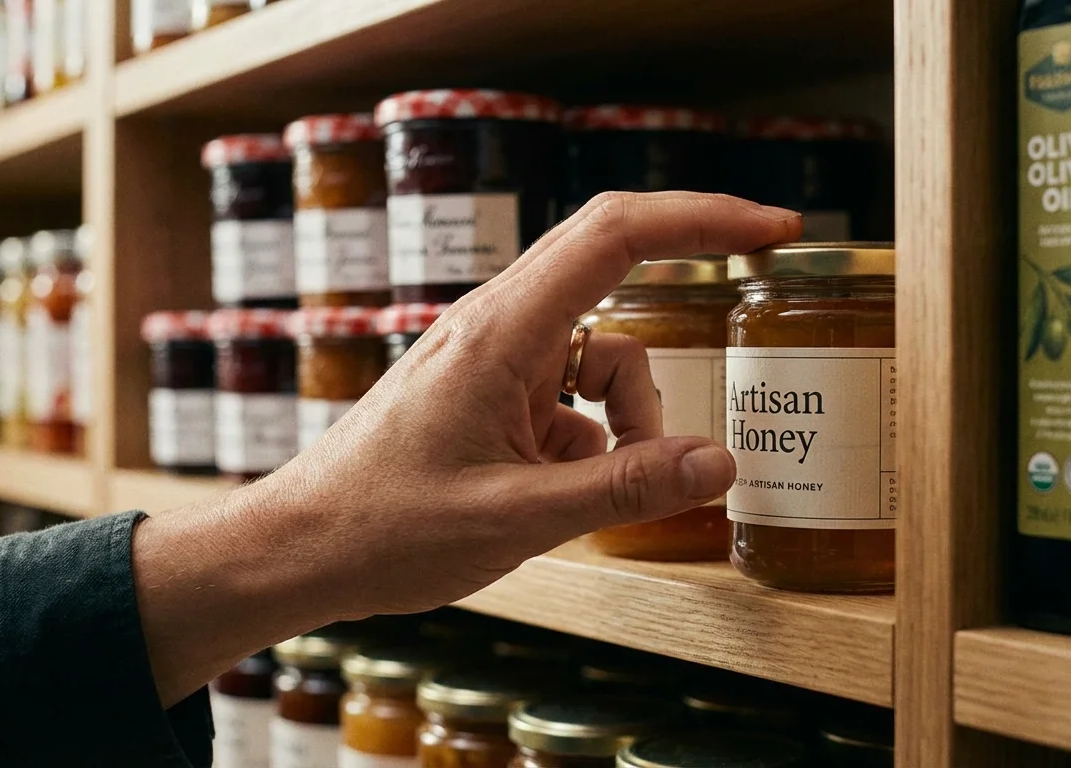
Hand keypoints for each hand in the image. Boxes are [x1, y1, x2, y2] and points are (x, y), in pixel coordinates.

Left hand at [132, 192, 801, 703]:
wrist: (300, 551)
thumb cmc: (384, 530)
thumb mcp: (516, 518)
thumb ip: (624, 489)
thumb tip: (722, 462)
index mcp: (501, 332)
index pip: (613, 235)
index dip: (700, 217)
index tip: (770, 227)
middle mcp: (500, 329)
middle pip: (615, 271)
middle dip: (686, 275)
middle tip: (762, 265)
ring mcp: (495, 362)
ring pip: (605, 357)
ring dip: (633, 418)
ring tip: (611, 491)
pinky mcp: (493, 397)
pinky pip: (574, 401)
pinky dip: (596, 444)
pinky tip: (564, 497)